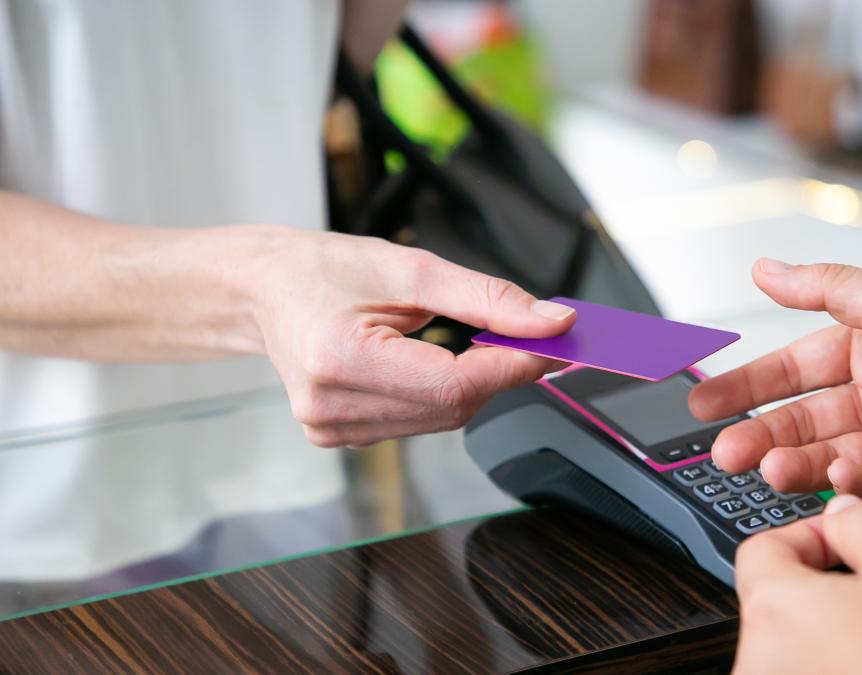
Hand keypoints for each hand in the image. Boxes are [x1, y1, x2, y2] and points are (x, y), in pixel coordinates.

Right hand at [248, 228, 574, 446]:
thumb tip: (551, 324)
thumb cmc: (324, 270)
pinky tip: (434, 363)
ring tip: (476, 342)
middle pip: (452, 406)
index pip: (453, 385)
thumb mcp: (411, 269)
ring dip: (473, 383)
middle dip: (500, 372)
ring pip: (441, 418)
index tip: (556, 344)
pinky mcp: (339, 437)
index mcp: (340, 360)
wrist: (263, 290)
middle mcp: (331, 407)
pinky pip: (418, 422)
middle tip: (531, 336)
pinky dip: (444, 394)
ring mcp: (332, 429)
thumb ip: (487, 298)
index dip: (513, 367)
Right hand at [690, 260, 861, 523]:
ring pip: (827, 456)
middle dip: (759, 432)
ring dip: (793, 462)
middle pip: (802, 417)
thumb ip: (825, 287)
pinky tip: (834, 479)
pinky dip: (844, 486)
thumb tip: (766, 267)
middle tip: (723, 447)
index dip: (749, 383)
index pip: (794, 367)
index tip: (706, 399)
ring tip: (768, 466)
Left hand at [734, 495, 861, 674]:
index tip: (848, 544)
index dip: (812, 536)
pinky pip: (813, 674)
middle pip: (779, 601)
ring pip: (799, 645)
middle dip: (829, 588)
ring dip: (839, 635)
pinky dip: (843, 669)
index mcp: (773, 611)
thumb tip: (841, 512)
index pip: (763, 548)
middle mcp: (758, 660)